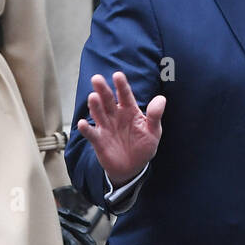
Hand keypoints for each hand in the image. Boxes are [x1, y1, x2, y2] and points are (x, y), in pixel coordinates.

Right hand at [78, 71, 165, 187]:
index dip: (121, 85)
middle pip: (108, 100)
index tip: (117, 75)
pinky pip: (91, 133)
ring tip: (93, 97)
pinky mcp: (98, 140)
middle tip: (97, 79)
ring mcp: (106, 126)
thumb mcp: (153, 132)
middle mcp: (115, 115)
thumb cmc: (143, 146)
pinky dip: (85, 129)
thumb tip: (161, 99)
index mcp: (129, 110)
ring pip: (98, 113)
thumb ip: (155, 116)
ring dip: (94, 105)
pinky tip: (82, 124)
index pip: (125, 95)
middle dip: (102, 89)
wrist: (132, 168)